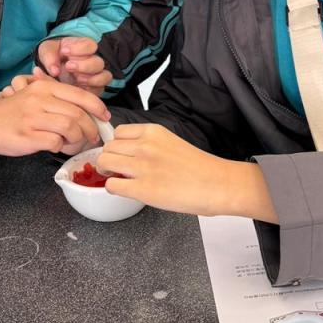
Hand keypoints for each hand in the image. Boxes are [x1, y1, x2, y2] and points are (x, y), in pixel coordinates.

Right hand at [0, 76, 109, 156]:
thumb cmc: (14, 112)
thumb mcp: (35, 95)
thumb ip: (58, 99)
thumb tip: (87, 111)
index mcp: (45, 87)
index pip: (80, 95)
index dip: (97, 107)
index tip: (105, 118)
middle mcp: (40, 99)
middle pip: (78, 114)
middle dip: (90, 129)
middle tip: (92, 137)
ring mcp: (33, 117)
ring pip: (70, 128)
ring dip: (77, 139)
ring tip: (73, 143)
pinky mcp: (27, 136)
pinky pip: (55, 142)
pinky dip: (60, 147)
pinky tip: (56, 146)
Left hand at [38, 37, 113, 89]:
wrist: (50, 71)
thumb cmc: (51, 57)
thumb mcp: (46, 51)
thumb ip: (49, 56)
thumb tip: (55, 71)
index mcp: (83, 47)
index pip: (90, 45)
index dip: (79, 48)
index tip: (64, 51)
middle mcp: (92, 61)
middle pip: (99, 62)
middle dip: (84, 65)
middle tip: (68, 66)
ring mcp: (95, 75)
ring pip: (104, 76)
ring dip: (90, 78)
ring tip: (76, 79)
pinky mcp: (95, 89)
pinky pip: (100, 90)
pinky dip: (91, 90)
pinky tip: (78, 88)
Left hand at [97, 124, 277, 221]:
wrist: (218, 184)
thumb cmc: (200, 167)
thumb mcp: (171, 143)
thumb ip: (149, 145)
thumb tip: (129, 155)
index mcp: (153, 132)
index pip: (118, 133)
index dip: (117, 146)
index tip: (121, 155)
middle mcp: (144, 146)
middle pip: (107, 147)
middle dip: (109, 159)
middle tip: (117, 170)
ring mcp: (142, 167)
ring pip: (104, 162)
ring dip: (107, 172)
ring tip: (119, 179)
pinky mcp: (142, 189)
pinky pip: (111, 185)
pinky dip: (113, 189)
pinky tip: (125, 191)